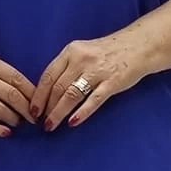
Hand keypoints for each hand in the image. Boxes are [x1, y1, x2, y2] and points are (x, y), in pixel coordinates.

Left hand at [31, 34, 150, 130]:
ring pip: (71, 95)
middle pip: (58, 88)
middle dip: (46, 107)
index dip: (38, 95)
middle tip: (41, 122)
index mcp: (71, 51)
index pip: (48, 76)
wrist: (138, 46)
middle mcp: (82, 60)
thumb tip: (47, 92)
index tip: (32, 109)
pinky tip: (72, 122)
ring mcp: (97, 71)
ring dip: (59, 112)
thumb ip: (67, 67)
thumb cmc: (107, 52)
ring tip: (51, 125)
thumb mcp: (83, 51)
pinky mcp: (112, 82)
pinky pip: (93, 100)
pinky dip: (81, 112)